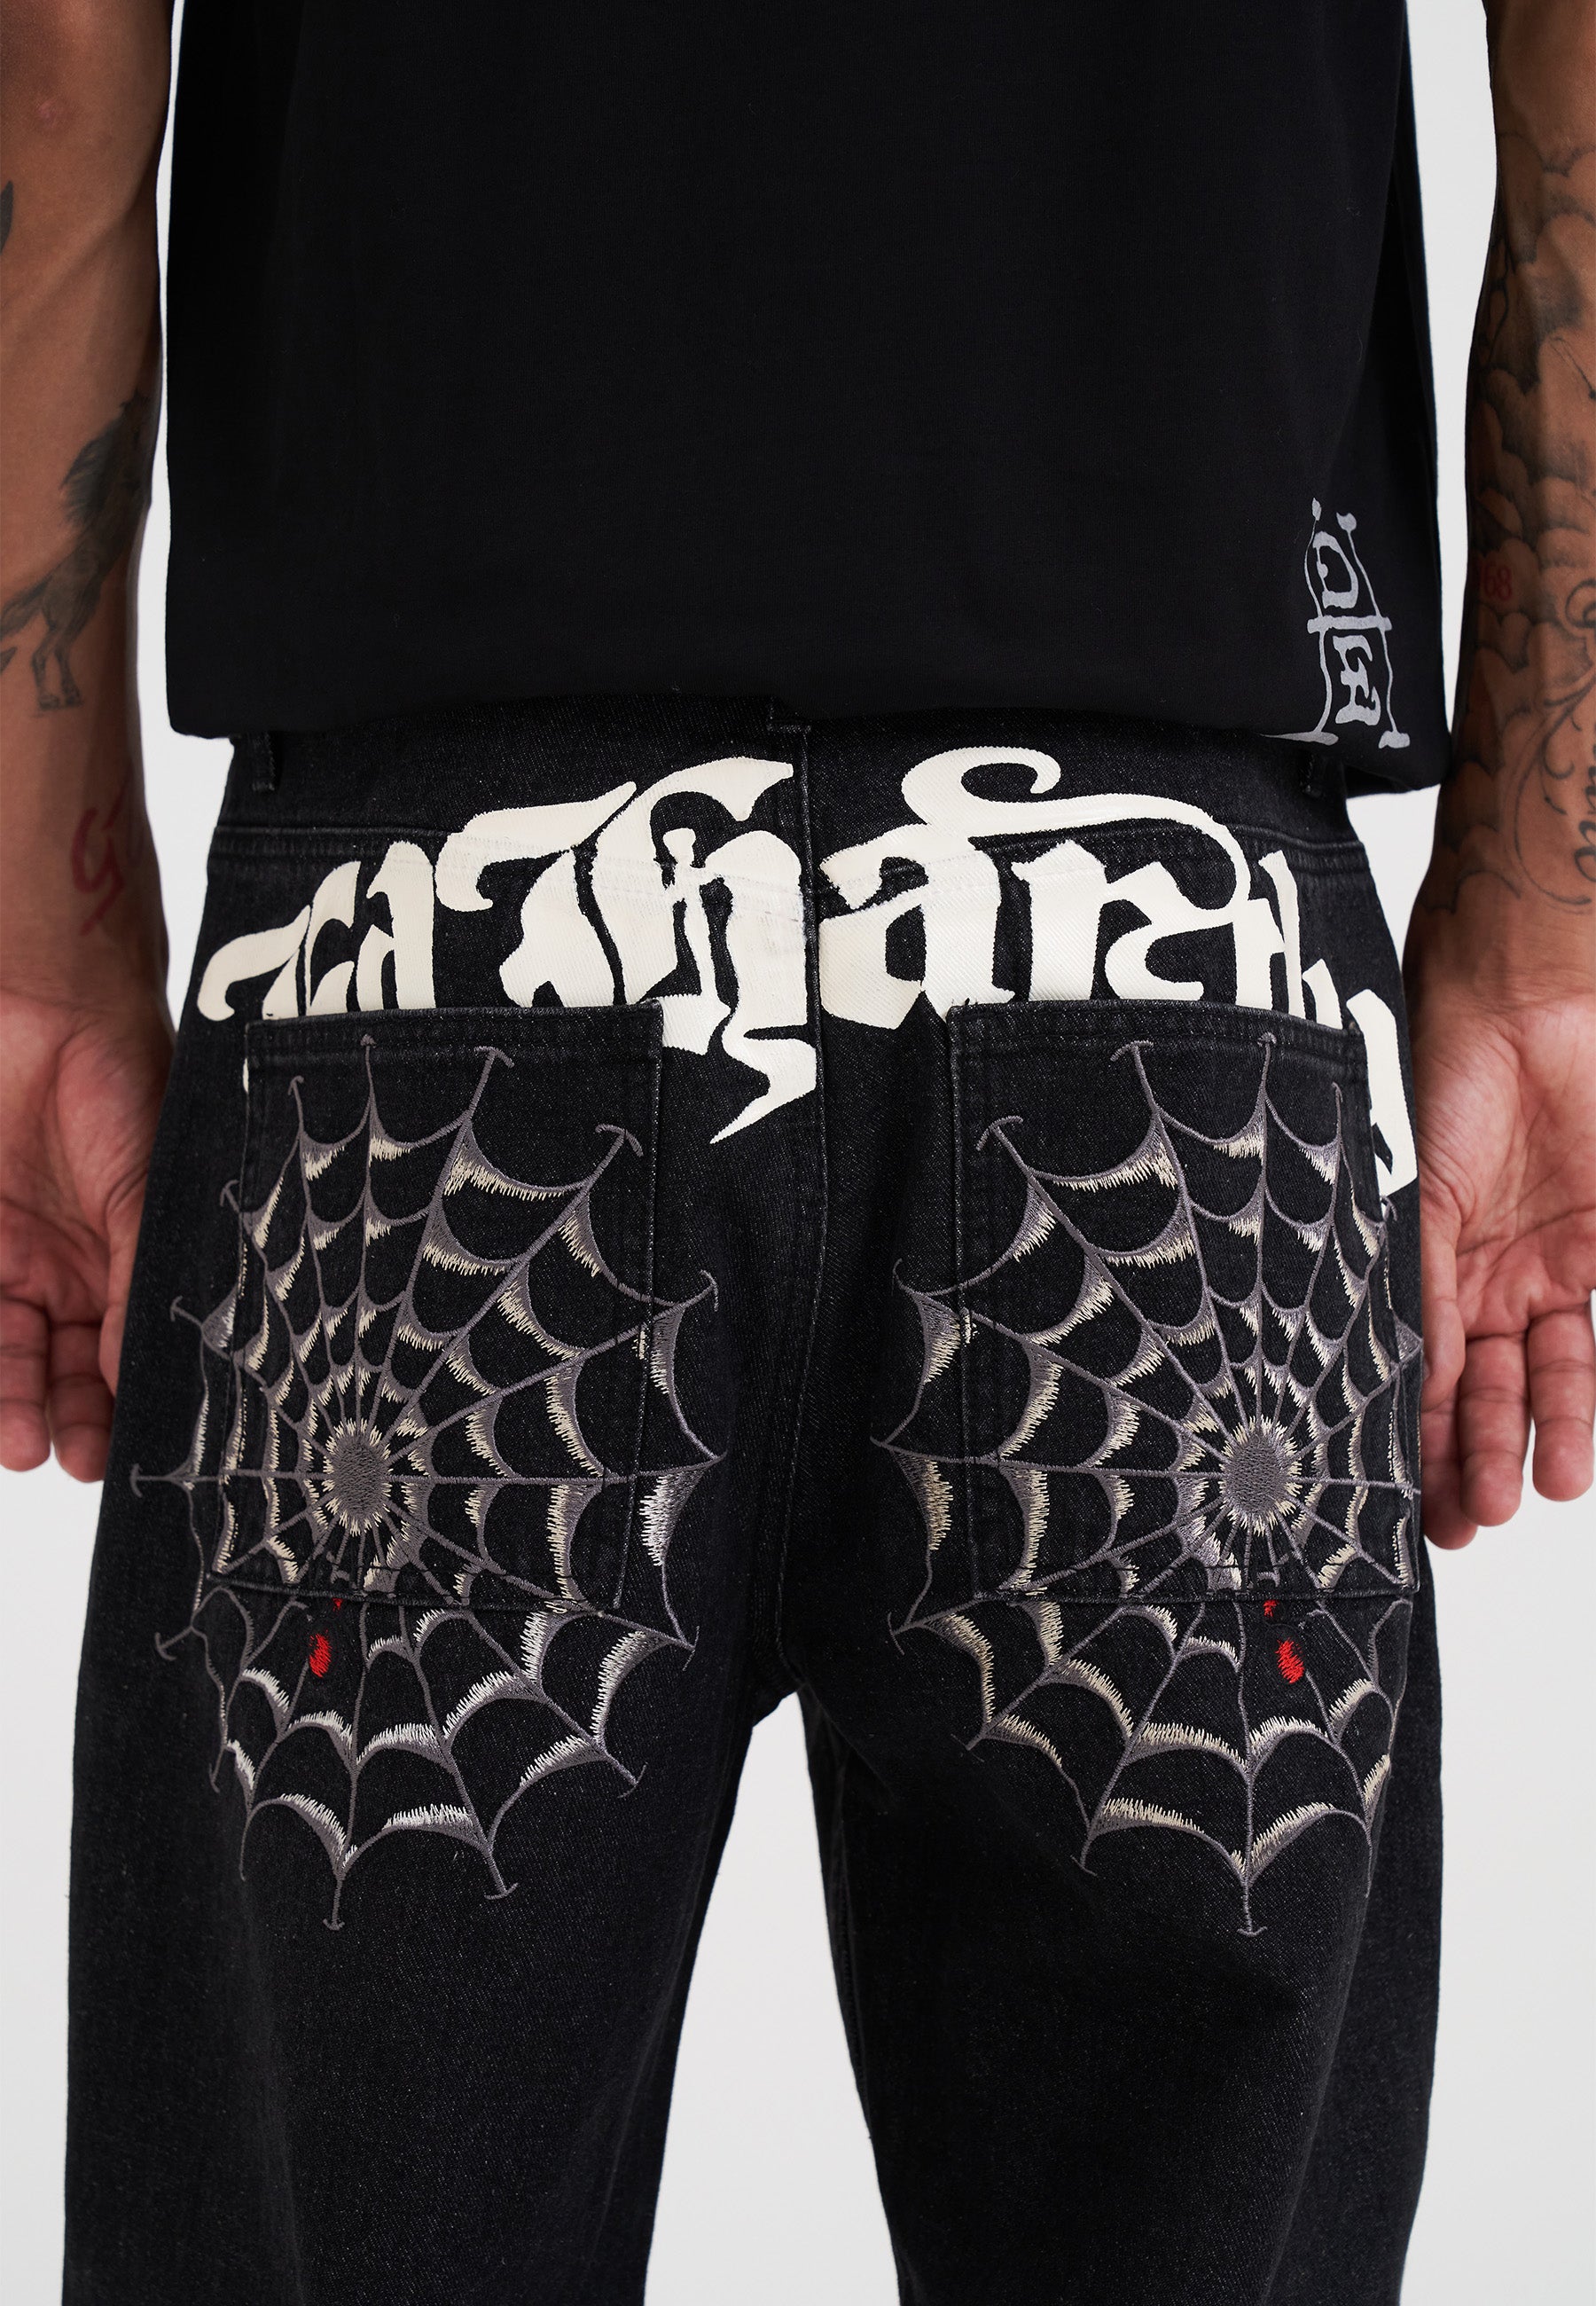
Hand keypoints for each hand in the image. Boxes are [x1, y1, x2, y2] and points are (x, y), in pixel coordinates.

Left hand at [0, 982, 171, 1479]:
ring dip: (9, 1401)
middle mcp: (60, 1273)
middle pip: (57, 1368)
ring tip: (19, 1442)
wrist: (45, 1006)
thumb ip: (135, 1286)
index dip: (120, 1407)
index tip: (119, 1452)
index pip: (120, 1356)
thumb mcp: (144, 1197)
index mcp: (121, 1265)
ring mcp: (4, 1257)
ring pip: (1, 1351)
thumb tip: (145, 1376)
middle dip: (60, 1417)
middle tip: (63, 1455)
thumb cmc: (122, 1085)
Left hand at [1405, 968, 1595, 1546]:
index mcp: (1571, 1274)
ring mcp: (1462, 1248)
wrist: (1544, 1003)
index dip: (1559, 1438)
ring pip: (1446, 1362)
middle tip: (1479, 1520)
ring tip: (1449, 1501)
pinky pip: (1414, 1297)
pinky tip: (1414, 1411)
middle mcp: (1509, 1273)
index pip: (1564, 1381)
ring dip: (1444, 1434)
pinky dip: (1416, 1353)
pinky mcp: (1415, 1213)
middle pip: (1495, 1388)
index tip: (1552, 1493)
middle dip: (1487, 1456)